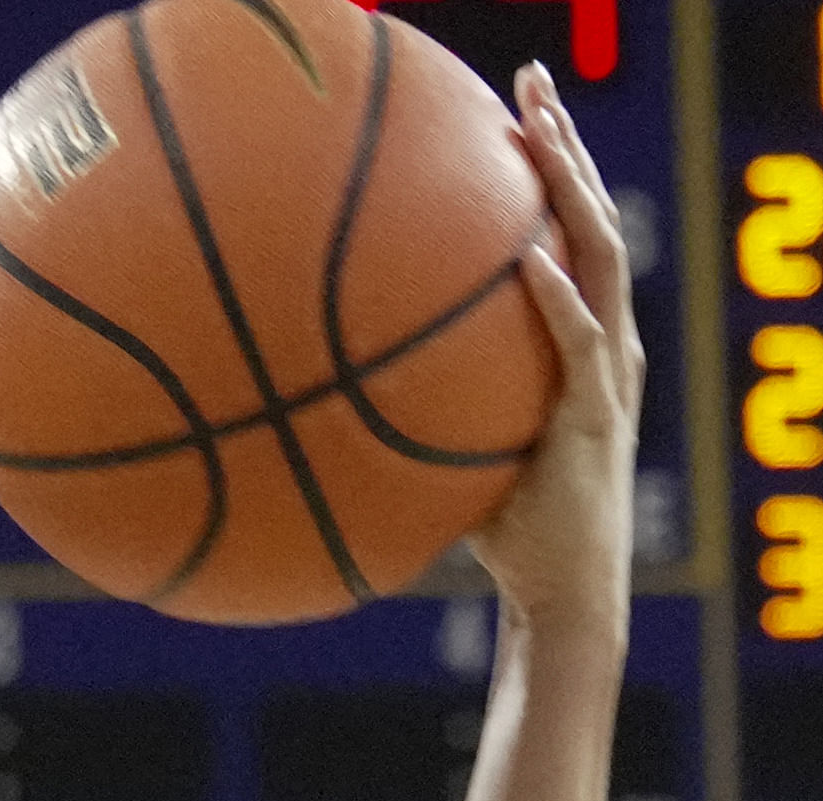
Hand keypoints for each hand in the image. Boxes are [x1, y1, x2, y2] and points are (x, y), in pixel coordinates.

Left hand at [464, 67, 640, 653]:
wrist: (561, 590)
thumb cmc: (506, 531)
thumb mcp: (452, 454)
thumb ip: (412, 415)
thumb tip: (323, 398)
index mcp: (577, 341)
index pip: (566, 231)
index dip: (548, 169)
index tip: (511, 112)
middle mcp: (602, 341)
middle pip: (590, 217)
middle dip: (564, 145)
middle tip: (533, 80)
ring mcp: (606, 375)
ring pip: (598, 257)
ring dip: (570, 191)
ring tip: (539, 132)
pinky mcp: (594, 418)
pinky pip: (577, 346)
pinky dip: (556, 302)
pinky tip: (529, 262)